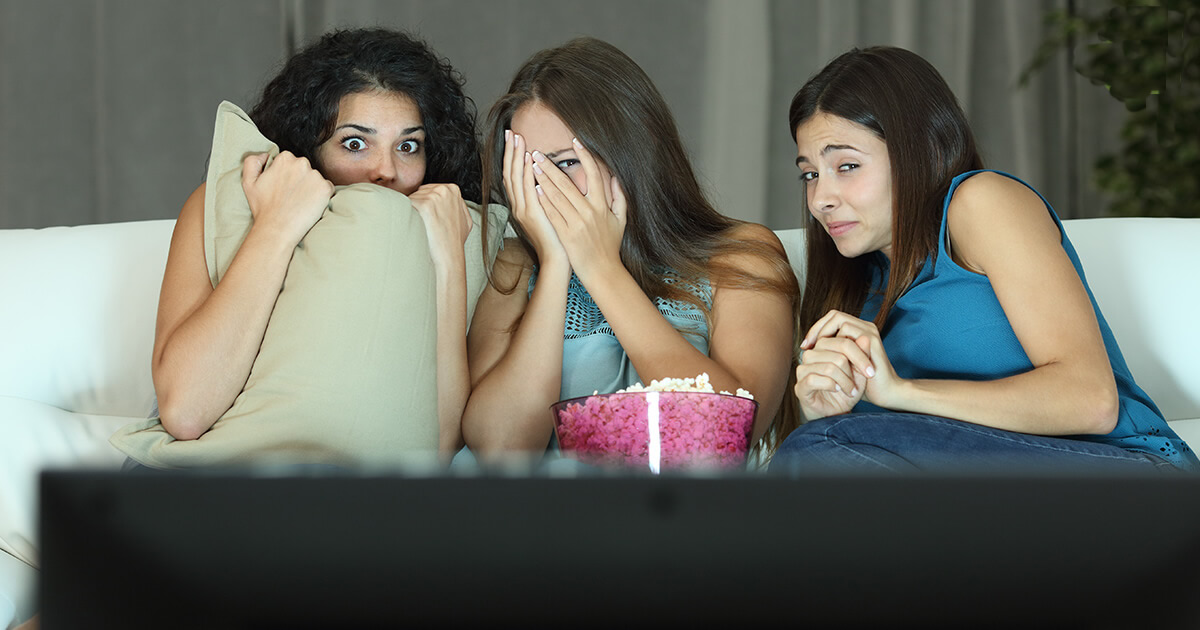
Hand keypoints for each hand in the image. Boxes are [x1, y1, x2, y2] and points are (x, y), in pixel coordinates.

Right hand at [241, 151, 333, 247]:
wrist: (277, 229)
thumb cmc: (263, 208)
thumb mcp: (248, 182)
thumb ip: (252, 162)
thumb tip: (266, 155)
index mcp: (285, 158)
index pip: (291, 161)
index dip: (286, 176)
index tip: (283, 188)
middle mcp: (302, 163)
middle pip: (304, 168)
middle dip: (300, 179)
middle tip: (291, 196)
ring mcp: (315, 176)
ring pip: (316, 178)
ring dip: (311, 188)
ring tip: (299, 202)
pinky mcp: (325, 189)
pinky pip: (327, 188)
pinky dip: (322, 196)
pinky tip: (310, 205)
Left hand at [409, 183, 471, 268]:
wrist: (449, 256)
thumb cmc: (454, 241)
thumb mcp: (463, 218)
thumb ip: (455, 205)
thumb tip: (447, 202)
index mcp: (453, 190)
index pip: (428, 190)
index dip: (425, 204)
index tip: (428, 217)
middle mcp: (444, 190)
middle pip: (419, 192)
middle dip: (418, 206)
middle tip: (424, 223)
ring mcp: (434, 197)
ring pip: (411, 199)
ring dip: (412, 212)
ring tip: (423, 226)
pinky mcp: (424, 205)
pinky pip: (406, 205)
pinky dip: (407, 216)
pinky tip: (417, 226)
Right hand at [503, 130, 565, 265]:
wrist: (558, 258)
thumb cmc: (558, 237)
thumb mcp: (549, 212)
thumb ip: (545, 195)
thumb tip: (547, 179)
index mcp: (522, 204)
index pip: (513, 175)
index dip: (512, 156)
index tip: (513, 138)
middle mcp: (518, 206)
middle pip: (509, 173)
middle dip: (510, 151)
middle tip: (511, 132)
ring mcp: (523, 210)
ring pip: (515, 178)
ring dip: (516, 157)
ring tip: (517, 139)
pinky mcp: (532, 215)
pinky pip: (527, 189)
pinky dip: (527, 173)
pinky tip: (529, 159)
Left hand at [530, 137, 627, 281]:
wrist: (603, 271)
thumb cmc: (610, 246)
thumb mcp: (621, 220)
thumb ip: (620, 197)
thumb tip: (616, 178)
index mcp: (602, 205)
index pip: (594, 174)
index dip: (585, 156)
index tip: (575, 142)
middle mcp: (589, 212)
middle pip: (568, 183)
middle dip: (551, 166)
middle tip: (538, 153)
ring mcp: (577, 223)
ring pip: (557, 196)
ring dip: (543, 179)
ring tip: (532, 166)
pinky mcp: (566, 234)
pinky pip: (552, 213)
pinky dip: (543, 200)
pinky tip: (534, 189)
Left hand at [795, 310, 902, 418]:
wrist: (885, 392)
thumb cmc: (863, 381)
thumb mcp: (844, 364)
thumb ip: (832, 352)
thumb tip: (809, 346)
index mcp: (859, 330)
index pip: (833, 318)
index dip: (817, 329)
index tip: (805, 345)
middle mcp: (865, 327)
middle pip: (835, 315)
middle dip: (818, 329)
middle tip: (807, 346)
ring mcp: (869, 331)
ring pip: (840, 320)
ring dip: (825, 334)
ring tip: (816, 350)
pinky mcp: (871, 340)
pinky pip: (847, 331)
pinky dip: (834, 341)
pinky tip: (827, 354)